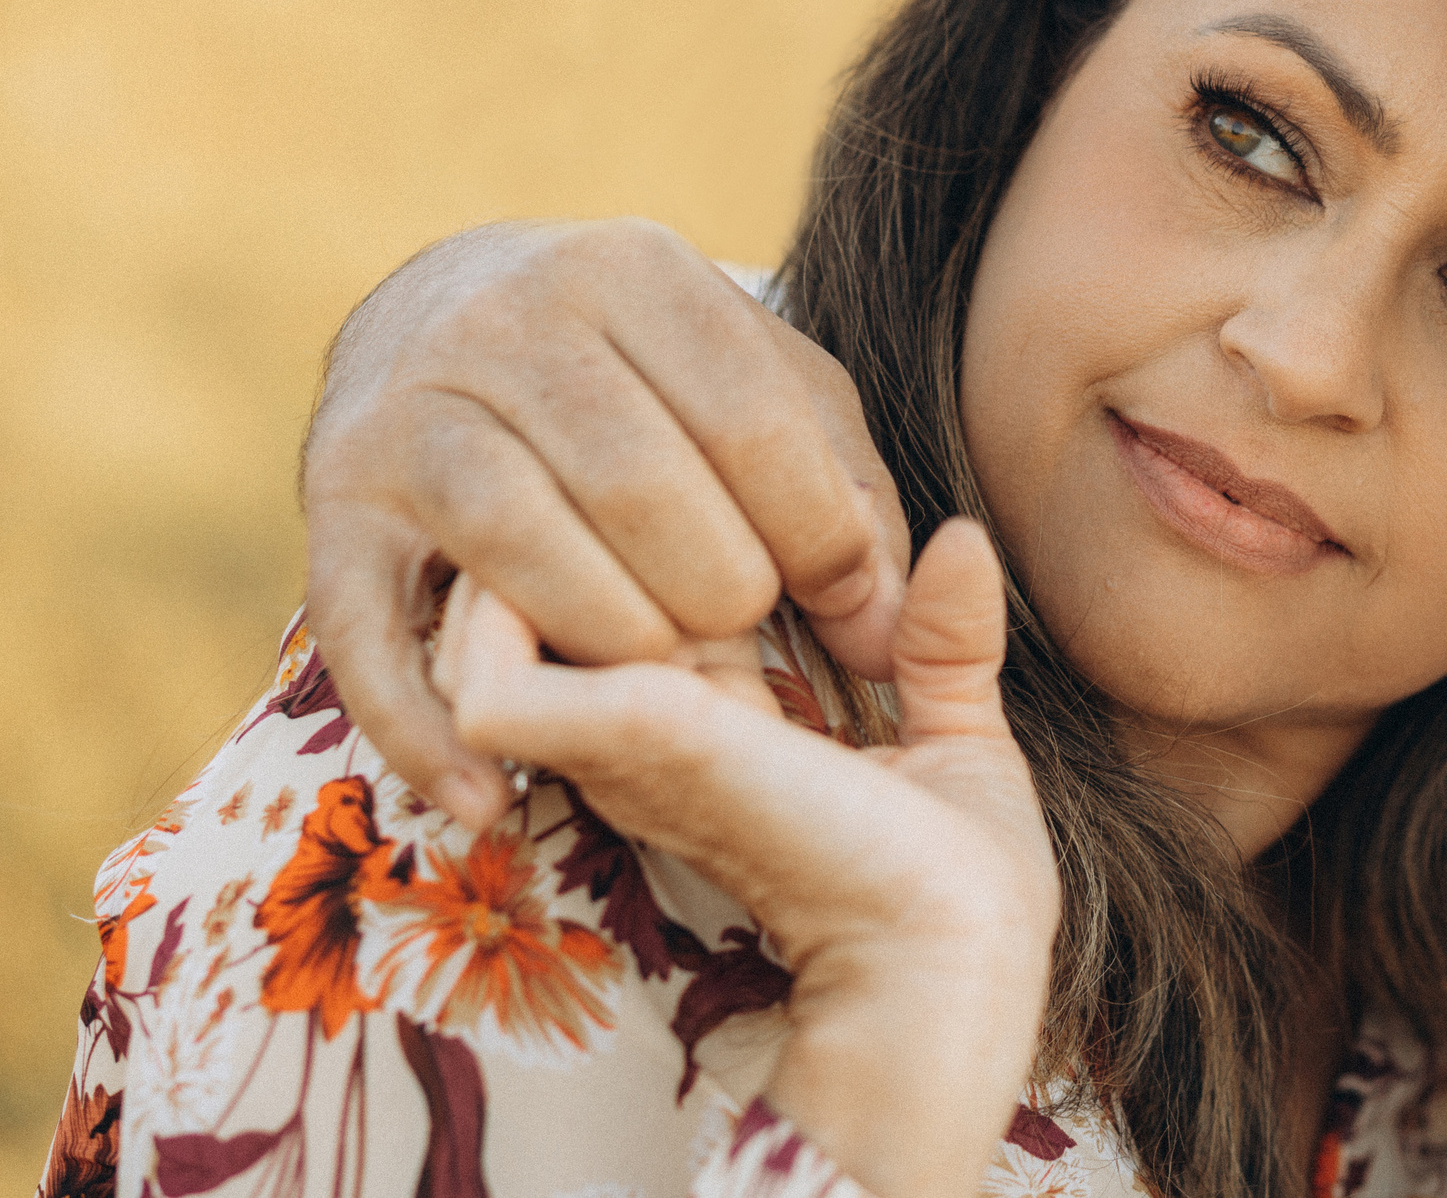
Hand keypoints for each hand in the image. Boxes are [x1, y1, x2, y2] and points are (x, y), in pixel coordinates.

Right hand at [301, 218, 911, 833]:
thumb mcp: (765, 387)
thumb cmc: (652, 377)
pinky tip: (491, 796)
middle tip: (743, 638)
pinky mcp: (331, 503)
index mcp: (633, 271)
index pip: (750, 421)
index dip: (818, 535)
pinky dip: (424, 727)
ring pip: (514, 539)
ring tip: (663, 687)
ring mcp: (404, 408)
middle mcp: (506, 319)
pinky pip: (364, 631)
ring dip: (606, 638)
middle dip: (716, 592)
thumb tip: (887, 636)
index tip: (848, 602)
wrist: (446, 313)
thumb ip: (844, 495)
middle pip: (636, 484)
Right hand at [435, 519, 1056, 1197]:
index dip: (689, 518)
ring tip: (608, 504)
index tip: (742, 507)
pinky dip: (493, 616)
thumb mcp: (959, 740)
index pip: (652, 586)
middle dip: (604, 514)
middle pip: (565, 588)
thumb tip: (966, 538)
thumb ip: (945, 644)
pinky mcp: (614, 736)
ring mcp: (618, 734)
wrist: (949, 956)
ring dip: (544, 541)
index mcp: (723, 718)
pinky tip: (562, 572)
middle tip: (679, 490)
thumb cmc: (956, 887)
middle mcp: (646, 730)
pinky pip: (480, 669)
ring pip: (493, 616)